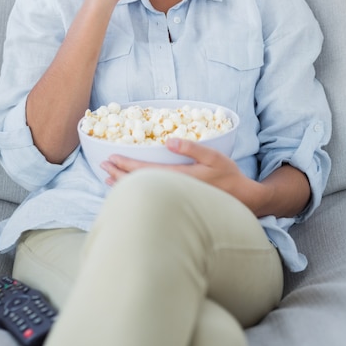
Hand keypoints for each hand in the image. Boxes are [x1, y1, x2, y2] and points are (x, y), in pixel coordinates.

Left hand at [101, 137, 266, 211]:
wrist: (243, 202)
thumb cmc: (229, 177)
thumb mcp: (215, 157)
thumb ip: (192, 148)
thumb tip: (169, 141)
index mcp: (179, 178)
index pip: (145, 170)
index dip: (126, 164)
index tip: (110, 158)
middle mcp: (172, 191)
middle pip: (138, 183)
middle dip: (118, 174)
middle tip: (102, 166)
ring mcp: (173, 200)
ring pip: (142, 192)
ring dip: (123, 184)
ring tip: (108, 177)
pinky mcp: (176, 204)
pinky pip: (149, 197)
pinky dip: (134, 192)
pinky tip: (127, 190)